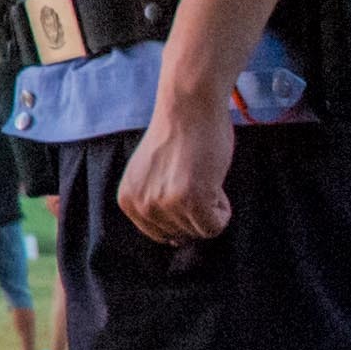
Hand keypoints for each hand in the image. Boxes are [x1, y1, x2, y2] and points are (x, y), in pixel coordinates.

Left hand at [120, 80, 237, 246]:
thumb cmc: (179, 136)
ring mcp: (164, 204)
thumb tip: (174, 243)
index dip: (181, 214)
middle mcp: (141, 206)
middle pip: (182, 236)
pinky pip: (215, 226)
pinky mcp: (190, 200)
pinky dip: (223, 209)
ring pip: (201, 231)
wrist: (188, 106)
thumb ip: (155, 204)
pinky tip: (212, 180)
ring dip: (211, 206)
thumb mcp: (152, 176)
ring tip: (202, 175)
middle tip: (194, 176)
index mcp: (128, 201)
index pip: (162, 234)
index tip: (182, 184)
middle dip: (197, 211)